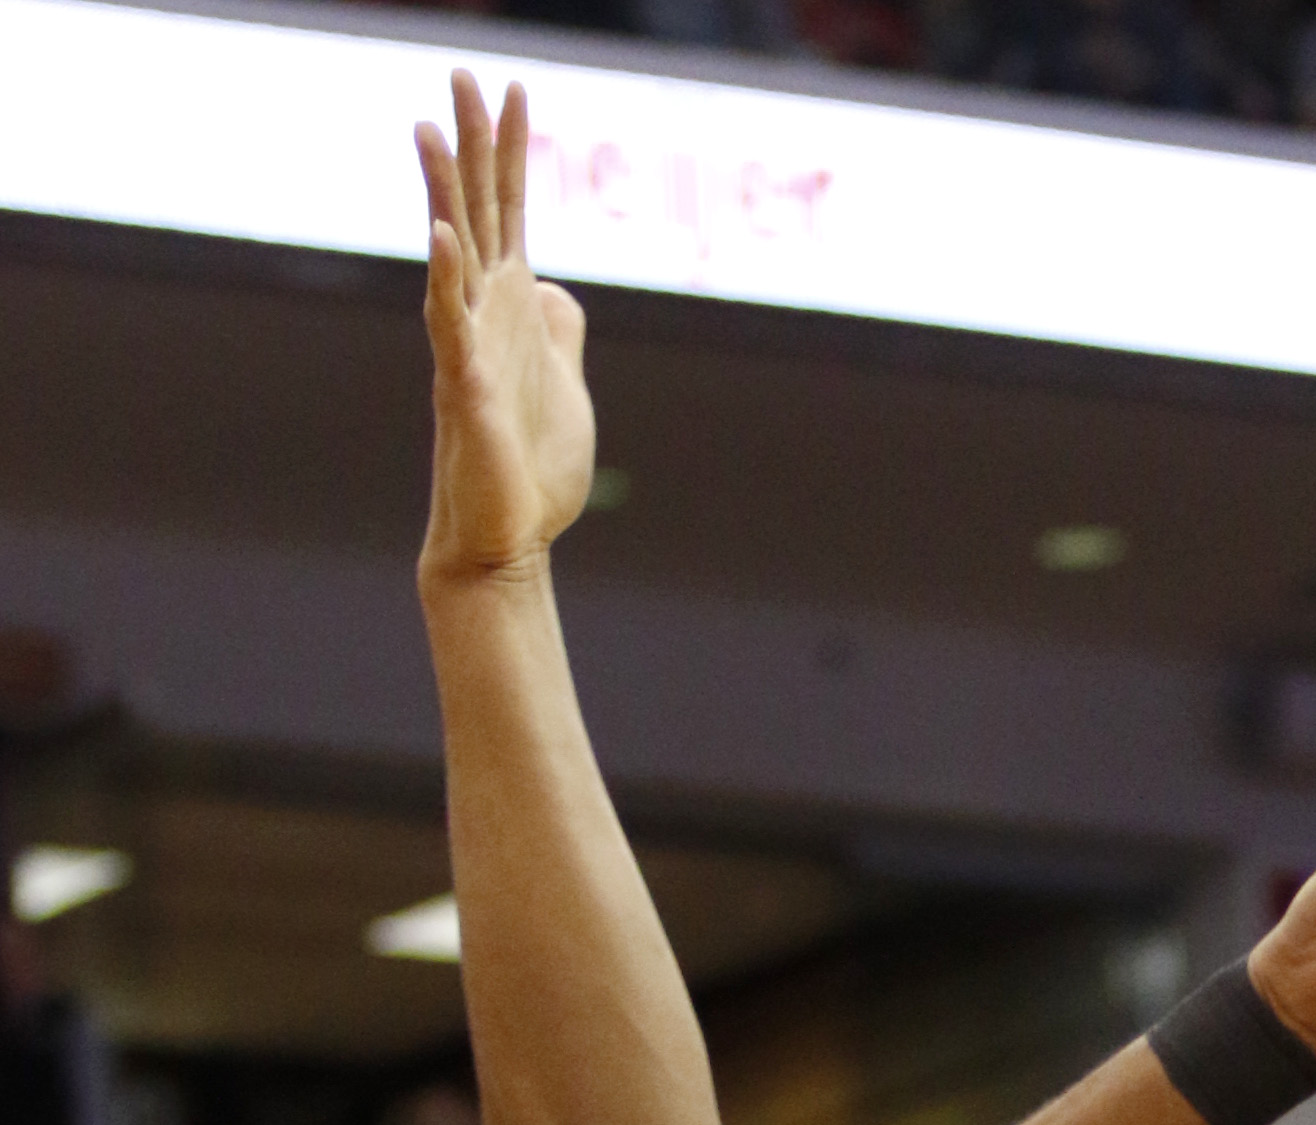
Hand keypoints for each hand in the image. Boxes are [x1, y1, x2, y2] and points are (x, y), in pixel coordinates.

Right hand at [416, 73, 594, 581]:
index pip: (508, 211)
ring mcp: (468, 347)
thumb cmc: (530, 472)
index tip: (512, 89)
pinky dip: (445, 278)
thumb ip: (560, 334)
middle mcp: (483, 315)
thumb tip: (558, 291)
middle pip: (476, 212)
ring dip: (443, 191)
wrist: (505, 541)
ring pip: (453, 253)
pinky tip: (443, 236)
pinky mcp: (465, 388)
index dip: (512, 151)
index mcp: (511, 309)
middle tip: (462, 73)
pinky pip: (450, 325)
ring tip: (431, 129)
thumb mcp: (565, 388)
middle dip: (473, 142)